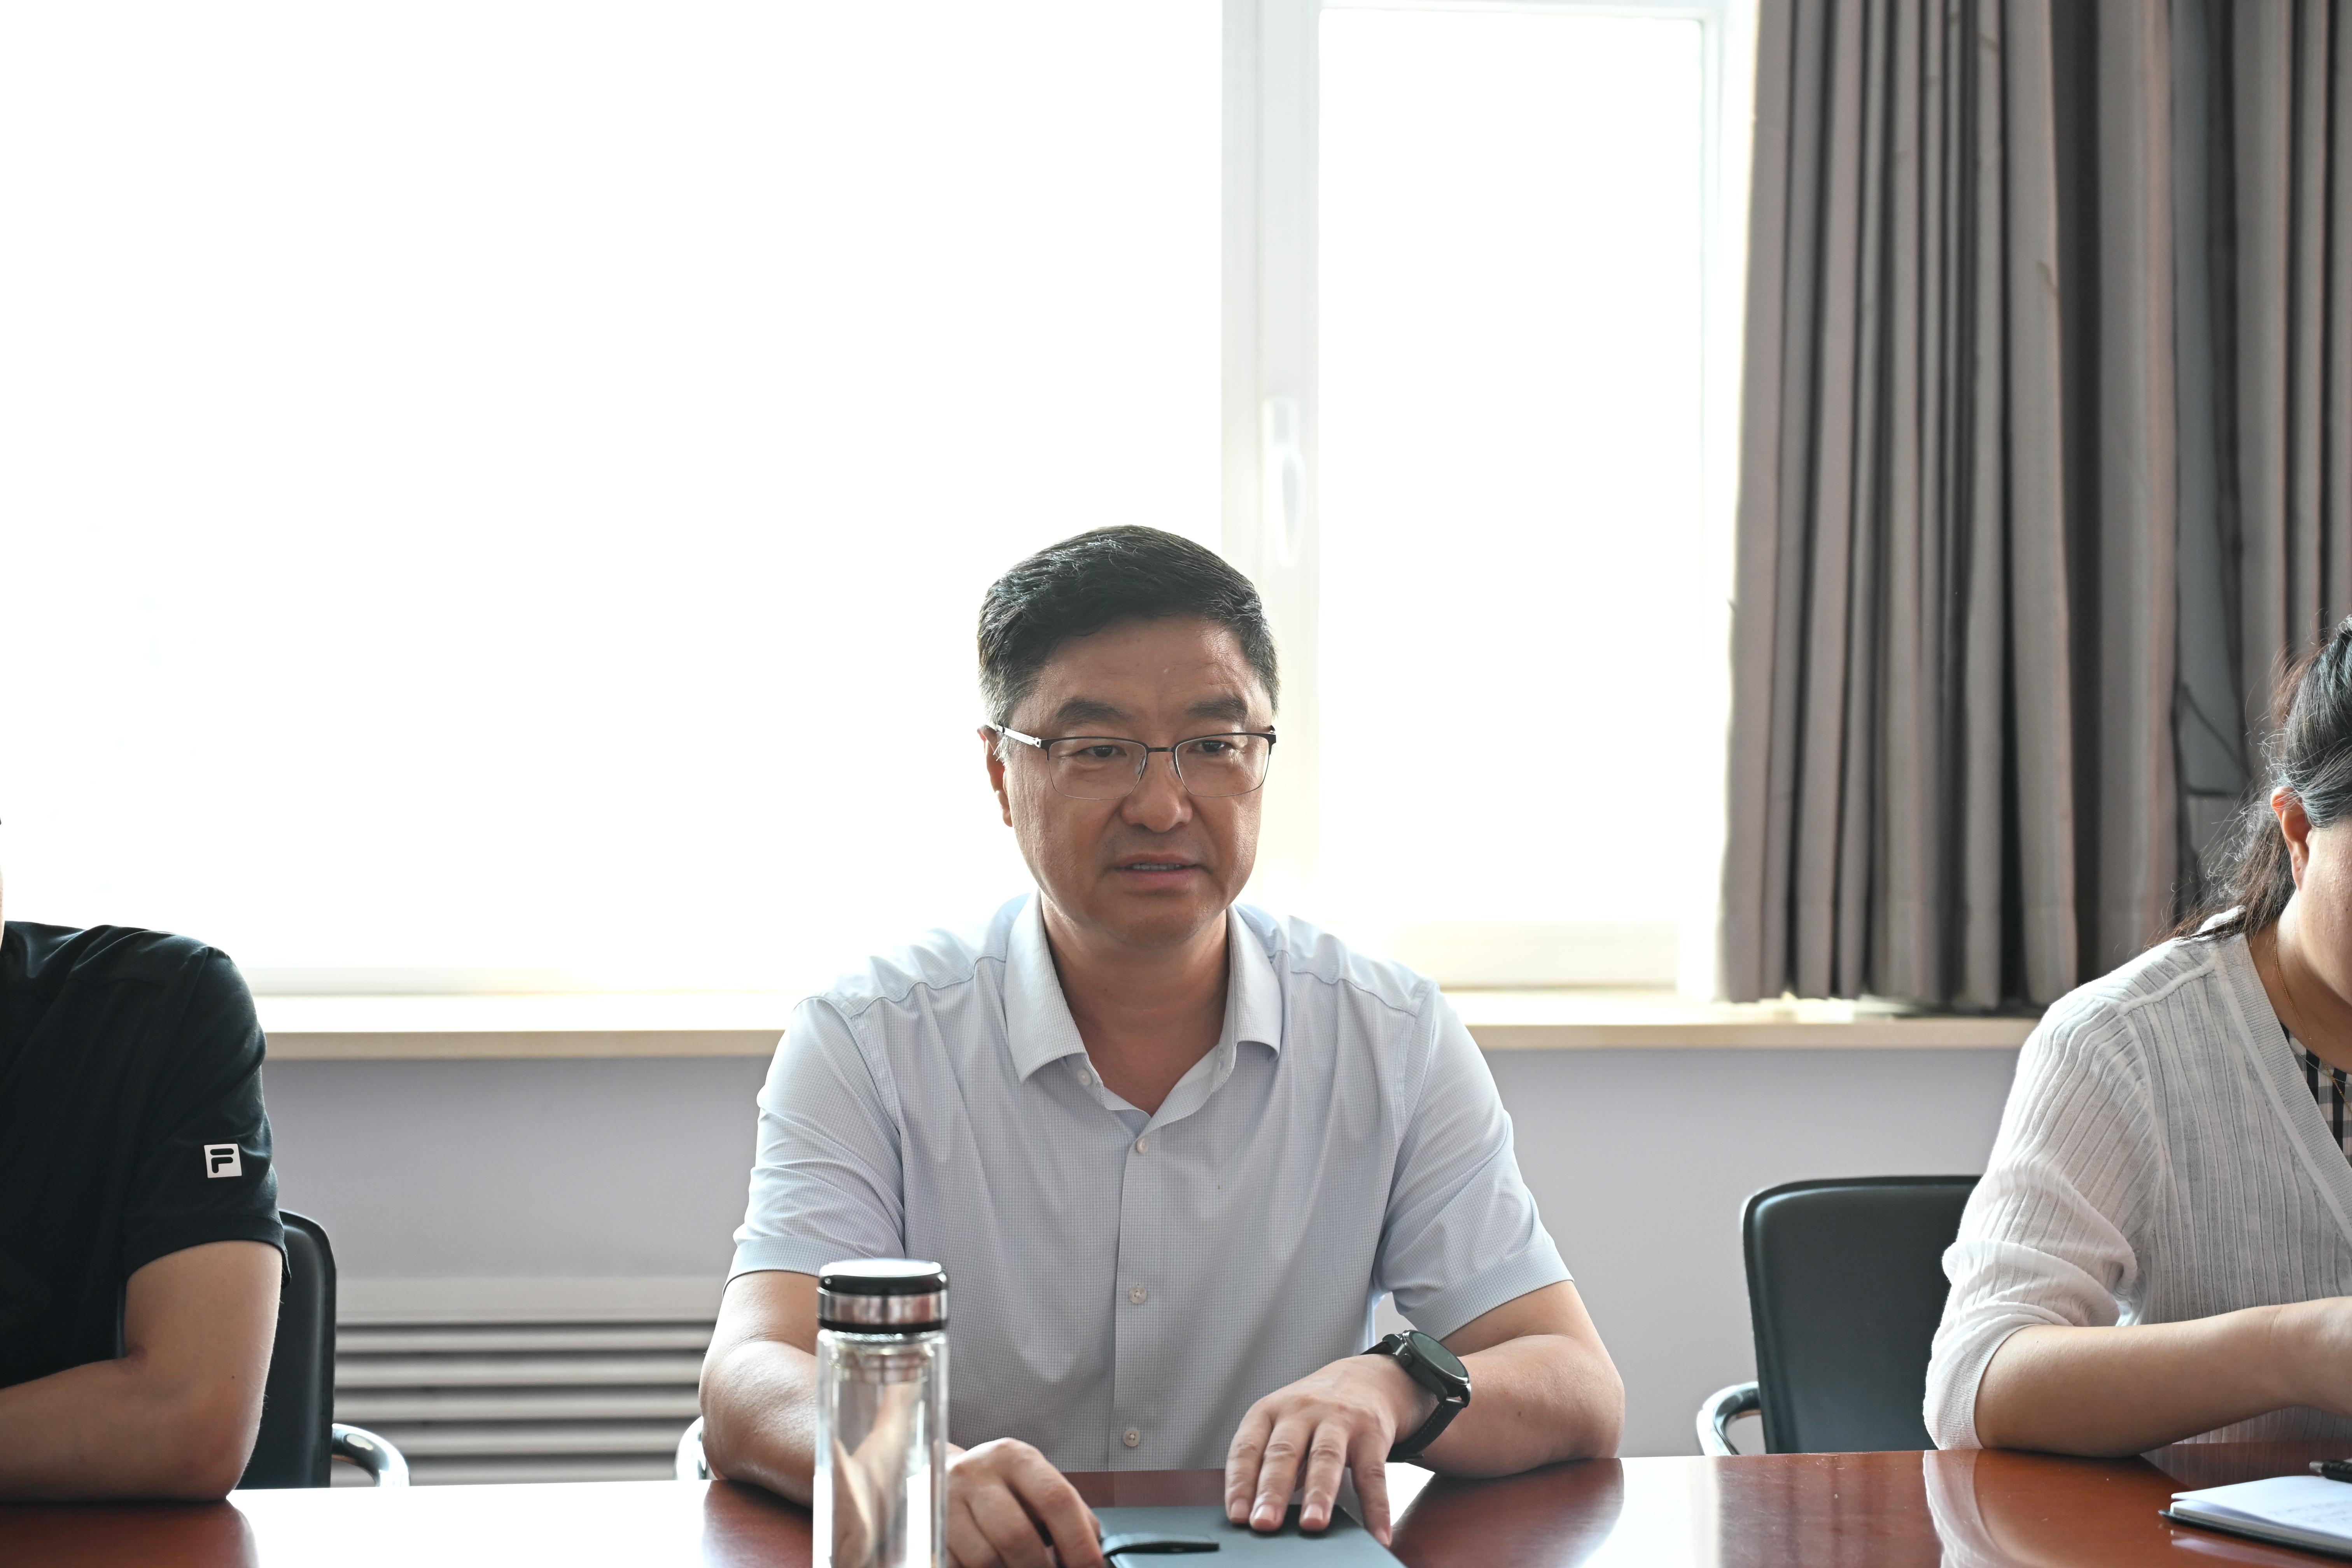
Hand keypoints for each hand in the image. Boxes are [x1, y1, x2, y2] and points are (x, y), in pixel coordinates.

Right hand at [945, 1438, 1102, 1567]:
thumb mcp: (1034, 1485)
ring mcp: (946, 1501)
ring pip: (985, 1559)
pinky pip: (958, 1567)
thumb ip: (1068, 1512)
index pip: (1056, 1499)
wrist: (941, 1478)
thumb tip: (1092, 1553)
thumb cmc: (1000, 1487)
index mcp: (1015, 1457)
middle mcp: (977, 1472)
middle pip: (1017, 1536)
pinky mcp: (928, 1530)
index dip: (1078, 1542)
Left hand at [1223, 1353, 1431, 1544]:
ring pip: (1326, 1457)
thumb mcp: (1280, 1425)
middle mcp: (1301, 1411)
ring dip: (1319, 1494)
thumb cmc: (1310, 1413)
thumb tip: (1255, 1515)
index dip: (1239, 1482)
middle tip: (1263, 1522)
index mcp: (1269, 1411)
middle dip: (1272, 1490)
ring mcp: (1338, 1419)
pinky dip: (1376, 1508)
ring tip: (1312, 1524)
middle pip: (1283, 1452)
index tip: (1236, 1516)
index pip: (1247, 1448)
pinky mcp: (1371, 1433)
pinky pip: (1373, 1474)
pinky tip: (1377, 1533)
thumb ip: (1268, 1463)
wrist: (1364, 1378)